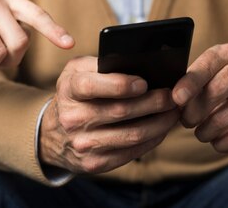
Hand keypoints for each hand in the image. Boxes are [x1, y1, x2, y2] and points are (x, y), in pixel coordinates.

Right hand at [39, 56, 179, 173]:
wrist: (53, 135)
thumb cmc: (74, 95)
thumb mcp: (76, 72)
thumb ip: (100, 63)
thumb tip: (137, 64)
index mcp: (68, 90)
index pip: (91, 86)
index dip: (119, 84)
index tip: (143, 82)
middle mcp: (73, 118)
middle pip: (120, 111)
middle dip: (152, 102)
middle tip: (172, 95)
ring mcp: (84, 144)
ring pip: (132, 134)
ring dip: (159, 123)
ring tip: (173, 112)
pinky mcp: (95, 163)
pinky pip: (131, 152)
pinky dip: (152, 139)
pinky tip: (161, 129)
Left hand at [173, 44, 227, 158]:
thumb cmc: (220, 95)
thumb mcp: (204, 83)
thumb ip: (189, 86)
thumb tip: (172, 98)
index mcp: (227, 53)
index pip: (206, 64)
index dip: (189, 83)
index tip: (176, 99)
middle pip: (213, 92)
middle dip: (192, 112)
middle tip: (186, 122)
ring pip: (222, 117)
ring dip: (205, 131)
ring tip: (201, 133)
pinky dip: (222, 143)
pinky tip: (218, 142)